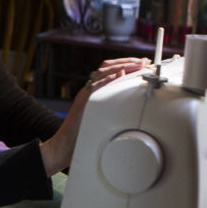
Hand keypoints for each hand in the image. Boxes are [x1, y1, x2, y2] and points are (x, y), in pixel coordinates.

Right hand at [39, 57, 151, 175]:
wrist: (63, 146)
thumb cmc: (82, 135)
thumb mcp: (99, 116)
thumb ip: (109, 104)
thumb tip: (125, 99)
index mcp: (93, 92)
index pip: (110, 71)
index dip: (126, 65)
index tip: (142, 63)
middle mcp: (88, 90)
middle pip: (106, 67)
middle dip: (127, 62)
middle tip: (143, 61)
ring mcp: (84, 95)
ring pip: (102, 73)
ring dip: (121, 66)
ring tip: (137, 65)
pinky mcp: (82, 102)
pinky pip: (95, 87)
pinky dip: (106, 79)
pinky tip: (118, 74)